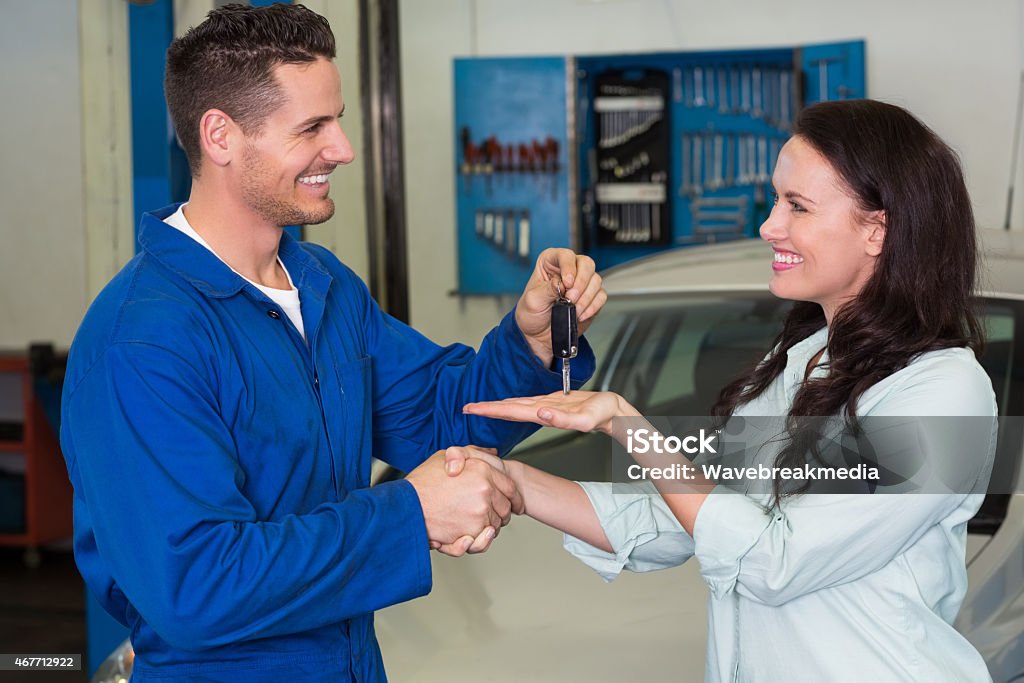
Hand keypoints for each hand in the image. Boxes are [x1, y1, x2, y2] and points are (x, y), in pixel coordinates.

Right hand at [406, 447, 523, 550]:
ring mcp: (480, 514)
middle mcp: (485, 492)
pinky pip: (484, 540)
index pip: (511, 487)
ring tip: (469, 523)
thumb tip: (492, 452)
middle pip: (505, 509)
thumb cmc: (422, 482)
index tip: (513, 504)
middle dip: (499, 513)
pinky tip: (469, 536)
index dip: (513, 497)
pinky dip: (479, 541)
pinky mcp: (471, 533)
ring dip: (487, 527)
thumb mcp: (446, 456)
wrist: (404, 505)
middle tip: (484, 514)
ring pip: (495, 526)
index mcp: (483, 471)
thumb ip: (472, 453)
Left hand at [464, 391, 638, 435]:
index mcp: (545, 413)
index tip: (471, 410)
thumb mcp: (586, 418)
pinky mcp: (552, 402)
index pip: (511, 411)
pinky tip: (505, 404)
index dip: (491, 410)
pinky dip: (513, 403)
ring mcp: (546, 407)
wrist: (614, 413)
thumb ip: (564, 419)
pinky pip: (527, 402)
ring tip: (479, 407)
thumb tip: (541, 414)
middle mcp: (542, 411)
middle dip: (487, 409)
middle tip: (465, 409)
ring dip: (497, 406)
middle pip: (509, 409)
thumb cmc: (604, 415)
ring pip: (516, 406)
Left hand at [515, 249, 606, 366]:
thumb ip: (548, 289)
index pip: (565, 255)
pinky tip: (580, 314)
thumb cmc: (532, 314)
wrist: (538, 335)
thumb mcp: (533, 301)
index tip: (567, 283)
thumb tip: (562, 283)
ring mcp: (582, 283)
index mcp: (550, 263)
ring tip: (573, 309)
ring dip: (586, 298)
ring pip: (596, 280)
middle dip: (581, 283)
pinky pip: (601, 296)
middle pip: (586, 264)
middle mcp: (568, 269)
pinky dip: (592, 307)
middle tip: (571, 298)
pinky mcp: (591, 297)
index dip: (569, 267)